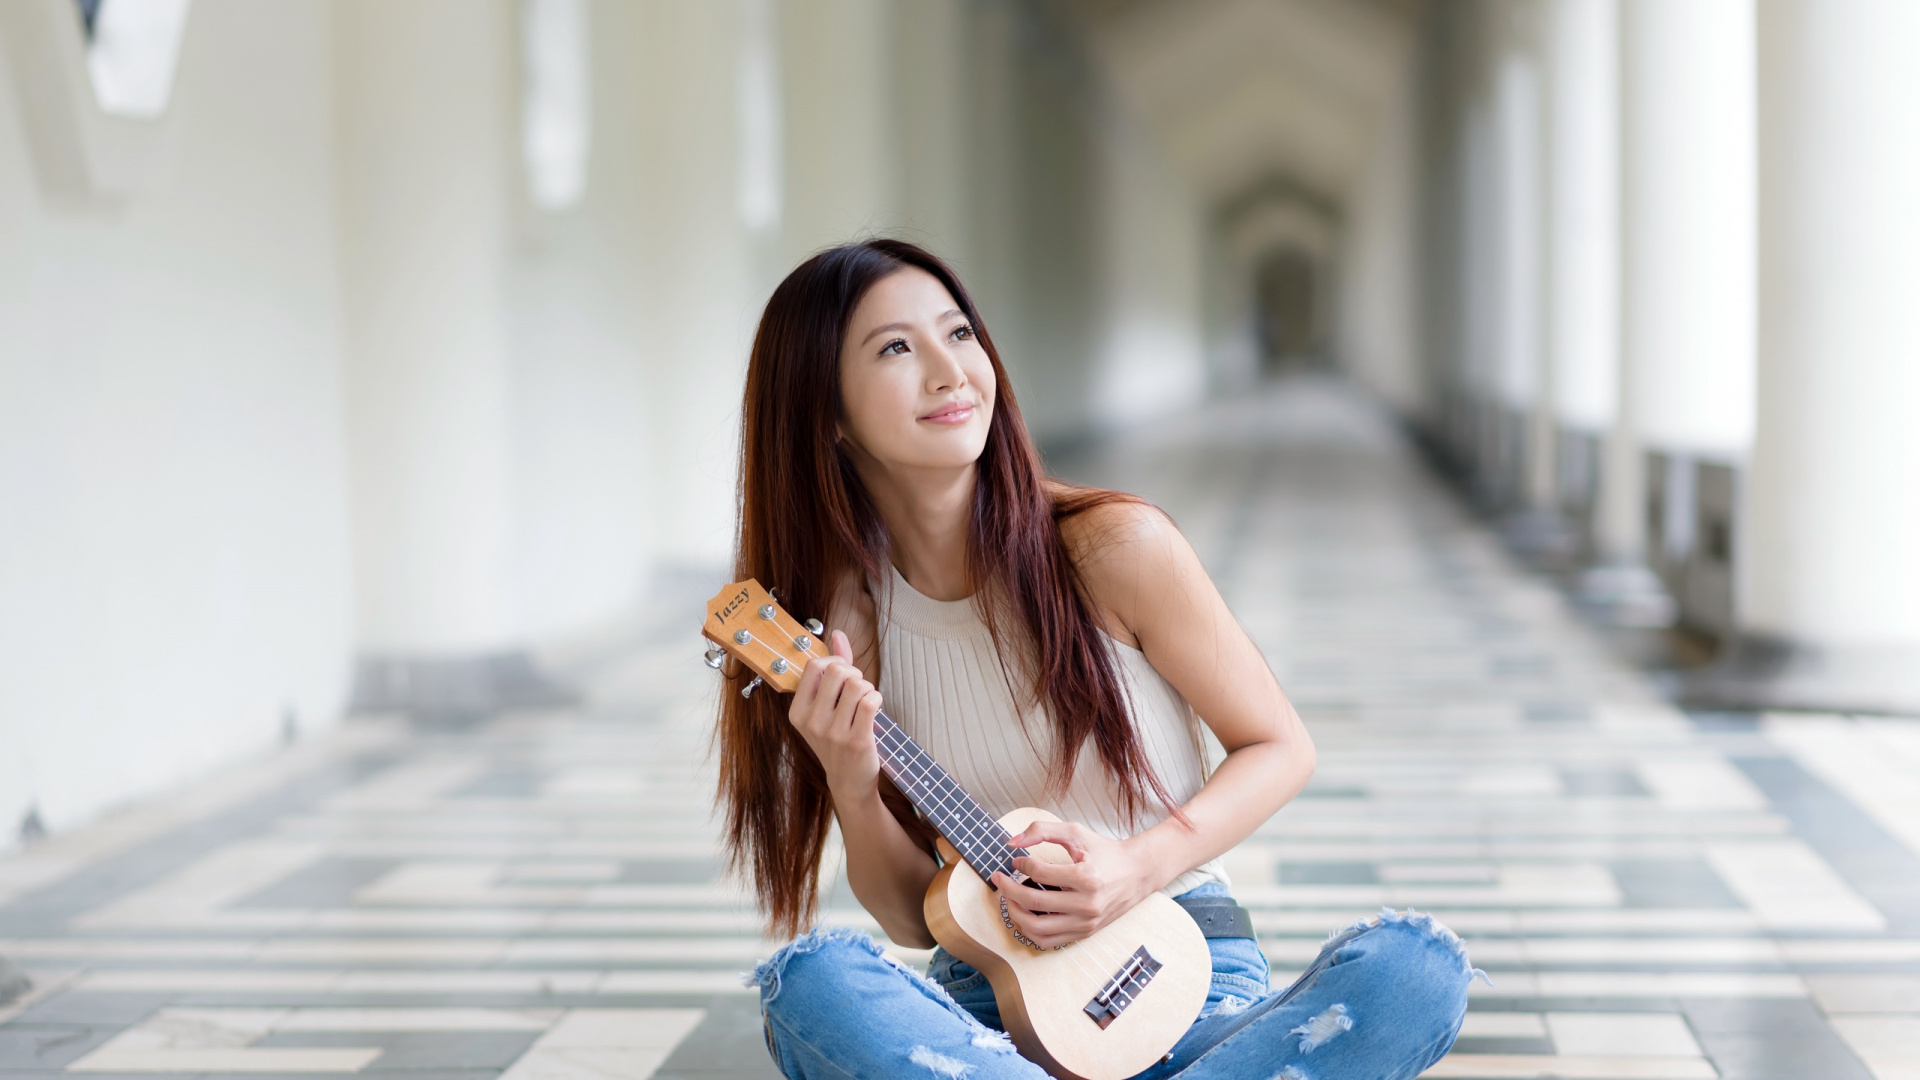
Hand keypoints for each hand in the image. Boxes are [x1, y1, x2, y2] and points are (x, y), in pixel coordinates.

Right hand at [788, 629, 883, 798]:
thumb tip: (838, 634)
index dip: (835, 663)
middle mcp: (812, 722)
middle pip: (837, 670)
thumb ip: (832, 668)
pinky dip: (877, 700)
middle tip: (857, 690)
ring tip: (866, 702)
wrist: (849, 781)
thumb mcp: (826, 706)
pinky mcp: (857, 741)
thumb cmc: (837, 738)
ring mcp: (833, 733)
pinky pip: (871, 701)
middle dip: (854, 674)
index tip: (843, 676)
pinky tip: (874, 710)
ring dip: (868, 689)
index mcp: (798, 711)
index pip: (814, 666)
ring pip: (858, 684)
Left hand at [990, 821, 1158, 949]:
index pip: (1040, 872)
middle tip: (1000, 879)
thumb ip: (1042, 830)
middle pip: (1034, 903)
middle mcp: (1087, 904)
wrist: (1136, 873)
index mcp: (1086, 877)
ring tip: (1010, 899)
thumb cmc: (1105, 851)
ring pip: (1038, 929)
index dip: (1021, 864)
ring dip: (1016, 914)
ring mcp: (1086, 922)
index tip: (1016, 860)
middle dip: (1009, 890)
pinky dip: (1031, 930)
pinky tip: (1026, 914)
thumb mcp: (1076, 832)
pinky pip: (1049, 941)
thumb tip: (1012, 842)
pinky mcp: (1085, 933)